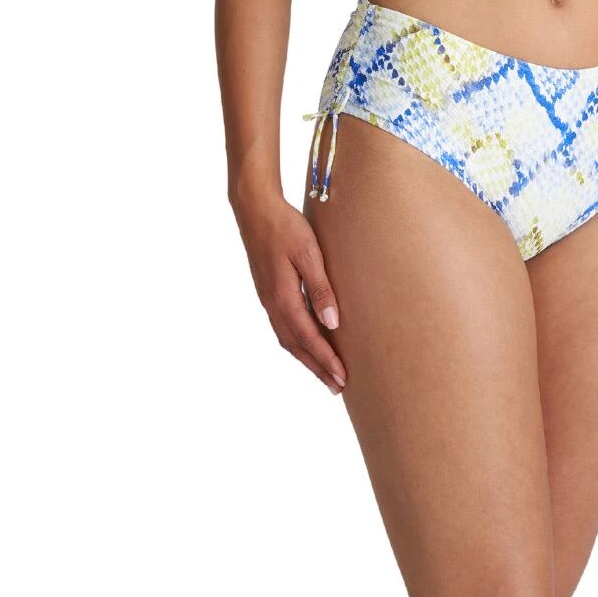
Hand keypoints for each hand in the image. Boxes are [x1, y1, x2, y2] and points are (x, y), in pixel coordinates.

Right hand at [232, 191, 348, 394]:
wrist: (255, 209)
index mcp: (283, 298)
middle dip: (317, 368)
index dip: (326, 360)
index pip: (309, 338)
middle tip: (336, 387)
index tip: (342, 378)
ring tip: (324, 372)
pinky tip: (305, 343)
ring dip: (306, 358)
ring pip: (288, 339)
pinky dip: (296, 342)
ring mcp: (267, 299)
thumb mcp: (308, 253)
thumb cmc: (285, 227)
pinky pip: (283, 327)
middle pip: (297, 346)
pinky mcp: (267, 292)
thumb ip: (320, 288)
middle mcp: (272, 304)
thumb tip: (332, 323)